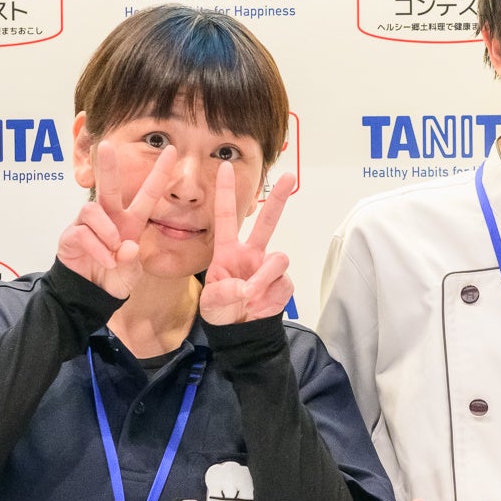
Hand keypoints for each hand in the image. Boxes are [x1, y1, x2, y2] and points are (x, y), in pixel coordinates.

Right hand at [57, 143, 176, 298]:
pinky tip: (106, 261)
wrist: (91, 295)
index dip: (159, 173)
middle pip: (109, 186)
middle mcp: (109, 217)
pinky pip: (83, 232)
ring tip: (114, 249)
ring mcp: (88, 225)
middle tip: (107, 145)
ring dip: (107, 230)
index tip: (172, 150)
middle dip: (109, 166)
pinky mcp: (71, 235)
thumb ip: (132, 262)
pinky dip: (97, 248)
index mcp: (130, 221)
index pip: (148, 193)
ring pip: (93, 210)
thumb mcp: (131, 273)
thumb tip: (127, 246)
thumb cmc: (114, 277)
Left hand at [199, 163, 296, 324]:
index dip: (226, 192)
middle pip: (267, 221)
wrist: (241, 332)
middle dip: (278, 199)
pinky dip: (269, 292)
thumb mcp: (211, 303)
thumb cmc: (222, 312)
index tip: (225, 167)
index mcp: (228, 251)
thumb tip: (246, 288)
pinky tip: (260, 303)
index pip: (226, 216)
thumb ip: (223, 292)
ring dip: (264, 276)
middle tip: (289, 178)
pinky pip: (282, 280)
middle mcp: (251, 253)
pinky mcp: (282, 283)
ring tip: (251, 294)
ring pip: (278, 257)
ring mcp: (268, 267)